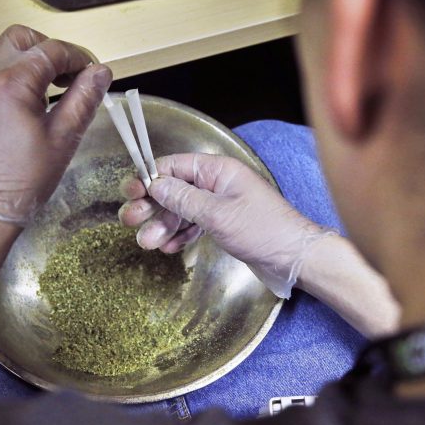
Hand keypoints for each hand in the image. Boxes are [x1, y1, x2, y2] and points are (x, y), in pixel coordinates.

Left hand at [0, 25, 112, 224]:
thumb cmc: (22, 181)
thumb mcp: (64, 138)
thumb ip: (84, 98)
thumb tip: (100, 73)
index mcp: (12, 84)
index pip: (51, 50)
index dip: (78, 57)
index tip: (92, 73)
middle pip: (21, 39)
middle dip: (49, 50)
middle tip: (69, 75)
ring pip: (1, 54)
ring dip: (28, 63)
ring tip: (50, 91)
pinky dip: (10, 78)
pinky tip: (25, 106)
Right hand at [119, 153, 334, 297]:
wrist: (294, 258)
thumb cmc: (262, 230)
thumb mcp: (217, 214)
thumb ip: (183, 199)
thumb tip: (155, 184)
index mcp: (218, 170)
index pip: (173, 166)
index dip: (149, 178)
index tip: (130, 193)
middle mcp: (216, 184)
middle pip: (173, 189)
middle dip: (151, 206)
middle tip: (131, 221)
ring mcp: (219, 205)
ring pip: (181, 211)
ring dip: (163, 226)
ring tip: (149, 243)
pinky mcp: (222, 225)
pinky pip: (193, 225)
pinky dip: (180, 235)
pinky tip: (170, 247)